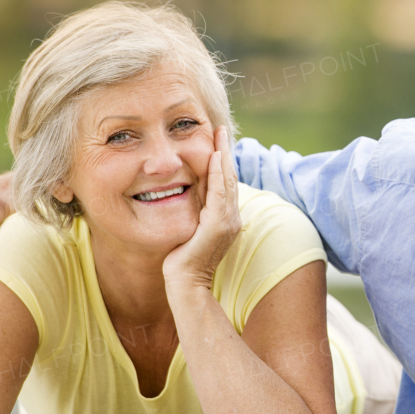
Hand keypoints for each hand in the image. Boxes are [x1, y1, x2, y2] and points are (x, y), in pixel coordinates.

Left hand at [163, 126, 241, 293]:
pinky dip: (218, 173)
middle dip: (226, 152)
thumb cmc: (183, 261)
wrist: (186, 284)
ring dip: (224, 156)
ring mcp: (227, 221)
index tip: (218, 141)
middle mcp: (232, 218)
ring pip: (227, 181)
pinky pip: (220, 193)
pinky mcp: (218, 225)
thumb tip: (185, 196)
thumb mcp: (190, 231)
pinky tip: (215, 157)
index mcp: (226, 219)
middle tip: (222, 129)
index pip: (225, 184)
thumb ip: (194, 214)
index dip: (223, 161)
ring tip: (220, 135)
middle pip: (230, 177)